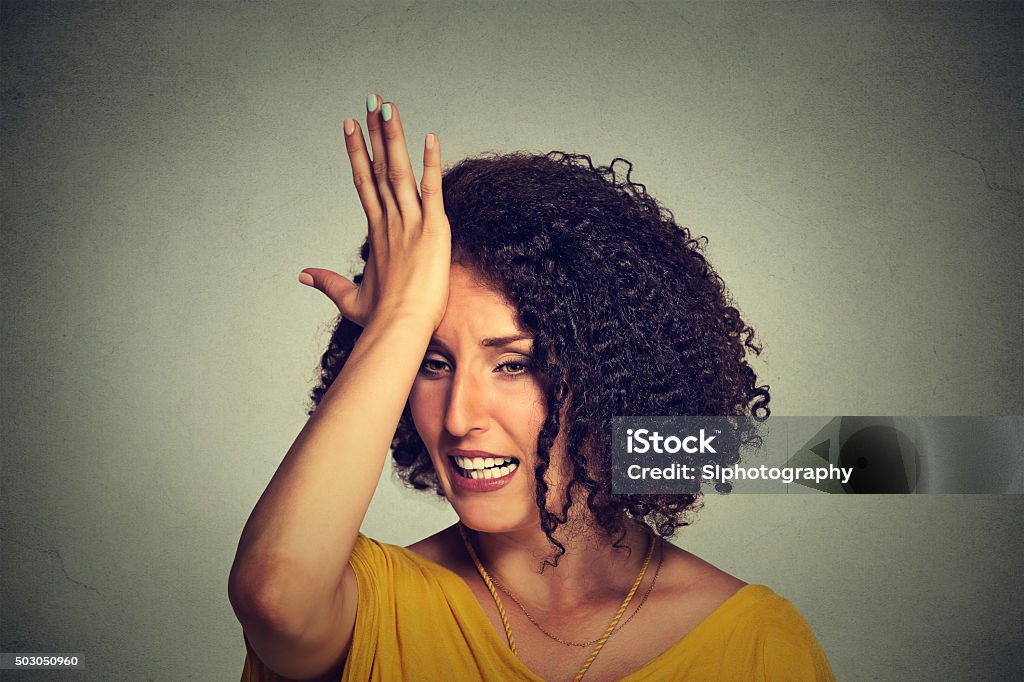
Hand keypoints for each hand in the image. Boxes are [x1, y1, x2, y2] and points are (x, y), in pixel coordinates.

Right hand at [299, 95, 450, 329]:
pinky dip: (431, 163)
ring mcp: (410, 222)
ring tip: (388, 106)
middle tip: (370, 101)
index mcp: (376, 232)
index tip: (351, 126)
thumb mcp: (350, 298)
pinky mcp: (433, 229)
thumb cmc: (379, 318)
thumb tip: (302, 275)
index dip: (358, 153)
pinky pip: (431, 189)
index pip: (365, 183)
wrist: (398, 329)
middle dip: (374, 133)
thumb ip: (328, 283)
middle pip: (379, 168)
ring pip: (399, 171)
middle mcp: (390, 221)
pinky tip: (430, 137)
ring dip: (394, 137)